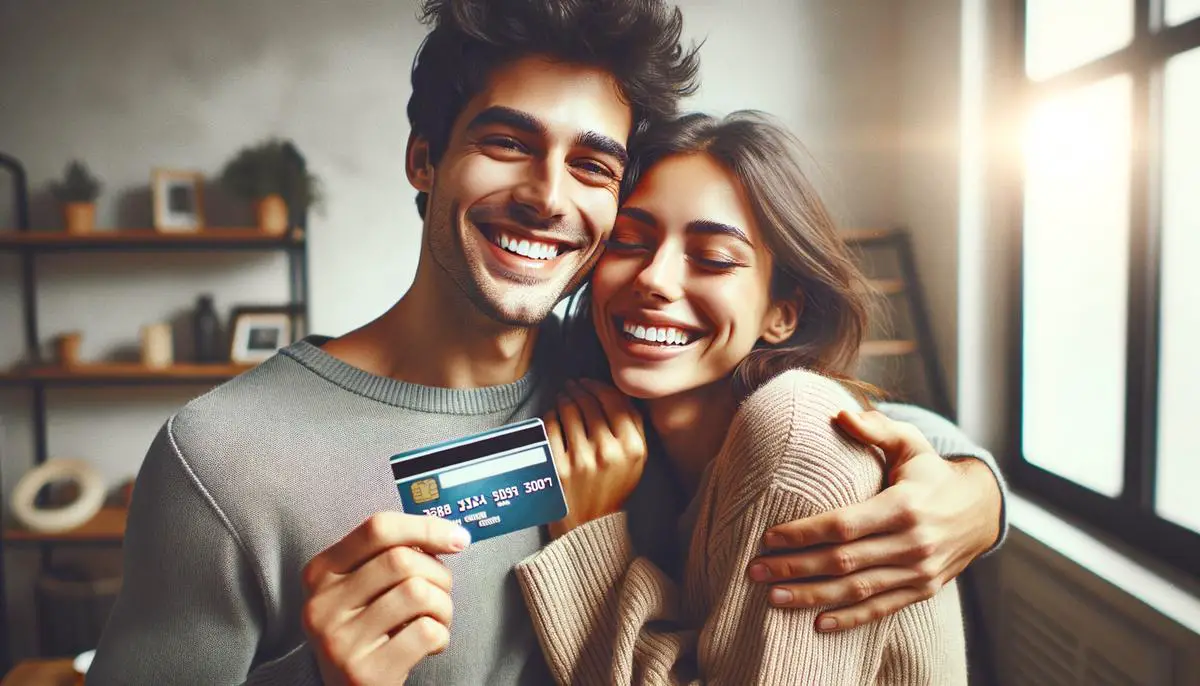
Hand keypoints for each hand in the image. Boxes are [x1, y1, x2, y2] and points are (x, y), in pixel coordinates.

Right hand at [301, 512, 470, 684]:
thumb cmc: (368, 631)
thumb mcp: (362, 590)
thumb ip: (389, 557)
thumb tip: (450, 535)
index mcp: (321, 572)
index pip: (378, 529)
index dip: (425, 527)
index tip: (458, 538)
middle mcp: (322, 604)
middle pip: (402, 560)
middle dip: (438, 573)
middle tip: (442, 592)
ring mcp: (339, 640)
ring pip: (417, 593)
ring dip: (443, 606)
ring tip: (437, 620)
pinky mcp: (363, 672)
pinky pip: (425, 631)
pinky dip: (441, 634)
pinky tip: (430, 645)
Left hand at [544, 378, 647, 538]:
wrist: (590, 524)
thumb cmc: (613, 487)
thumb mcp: (636, 460)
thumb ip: (633, 427)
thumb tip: (616, 390)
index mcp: (633, 448)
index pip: (615, 400)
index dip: (598, 385)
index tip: (588, 382)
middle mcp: (608, 452)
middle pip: (590, 402)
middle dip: (578, 388)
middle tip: (572, 385)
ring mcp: (582, 460)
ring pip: (569, 410)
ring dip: (564, 398)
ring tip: (563, 397)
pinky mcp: (558, 468)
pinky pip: (551, 427)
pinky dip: (551, 416)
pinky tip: (553, 416)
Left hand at [746, 409, 1001, 631]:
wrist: (981, 509)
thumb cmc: (932, 472)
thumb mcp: (911, 442)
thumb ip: (877, 428)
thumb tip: (840, 414)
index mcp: (905, 506)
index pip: (844, 524)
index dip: (804, 533)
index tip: (769, 536)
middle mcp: (913, 542)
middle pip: (843, 561)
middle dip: (795, 567)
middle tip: (755, 570)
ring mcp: (919, 571)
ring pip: (857, 590)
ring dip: (812, 596)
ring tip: (773, 597)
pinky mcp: (923, 589)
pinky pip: (882, 609)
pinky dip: (849, 619)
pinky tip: (817, 624)